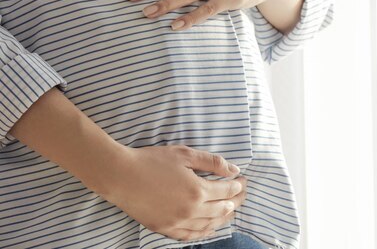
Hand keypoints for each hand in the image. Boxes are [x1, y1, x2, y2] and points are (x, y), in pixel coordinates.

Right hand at [97, 144, 246, 241]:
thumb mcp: (184, 154)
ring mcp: (177, 222)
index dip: (237, 186)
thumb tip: (234, 169)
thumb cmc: (151, 161)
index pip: (226, 191)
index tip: (242, 181)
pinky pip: (190, 236)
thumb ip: (212, 162)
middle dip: (235, 201)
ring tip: (231, 211)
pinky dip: (203, 232)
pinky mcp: (164, 229)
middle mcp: (190, 210)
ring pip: (208, 225)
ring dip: (223, 218)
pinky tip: (210, 228)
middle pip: (221, 209)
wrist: (120, 176)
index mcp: (197, 190)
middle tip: (242, 194)